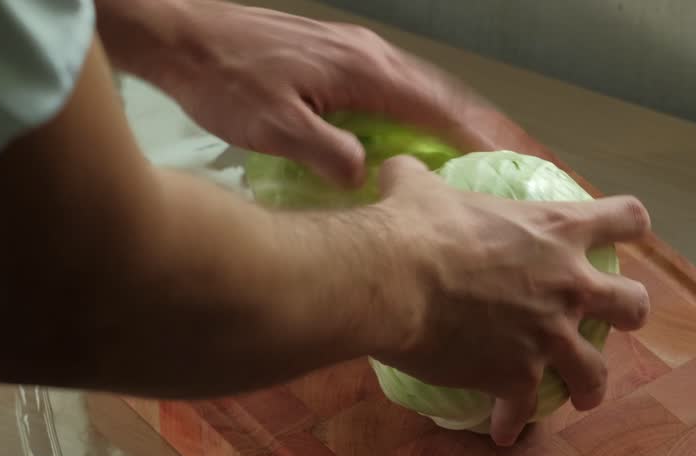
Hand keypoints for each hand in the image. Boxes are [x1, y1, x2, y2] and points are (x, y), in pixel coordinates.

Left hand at [122, 1, 508, 186]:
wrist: (181, 37)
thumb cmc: (225, 81)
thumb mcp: (276, 129)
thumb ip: (329, 156)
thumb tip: (367, 179)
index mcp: (366, 71)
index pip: (440, 108)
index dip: (479, 140)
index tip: (511, 166)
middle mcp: (370, 55)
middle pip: (443, 94)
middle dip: (481, 130)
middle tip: (513, 166)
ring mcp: (354, 51)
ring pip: (421, 89)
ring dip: (454, 122)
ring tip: (481, 158)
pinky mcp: (336, 55)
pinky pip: (396, 87)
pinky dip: (422, 112)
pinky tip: (421, 137)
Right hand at [372, 157, 652, 445]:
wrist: (393, 283)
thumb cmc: (411, 228)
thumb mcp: (417, 187)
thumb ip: (419, 178)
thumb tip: (395, 171)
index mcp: (557, 231)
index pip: (625, 220)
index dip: (630, 227)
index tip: (625, 237)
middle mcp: (568, 286)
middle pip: (634, 305)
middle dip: (628, 315)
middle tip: (610, 322)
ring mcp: (549, 337)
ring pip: (596, 371)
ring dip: (590, 385)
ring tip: (580, 396)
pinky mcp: (519, 378)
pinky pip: (526, 411)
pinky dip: (514, 422)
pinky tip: (503, 431)